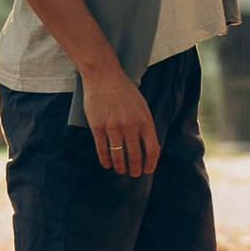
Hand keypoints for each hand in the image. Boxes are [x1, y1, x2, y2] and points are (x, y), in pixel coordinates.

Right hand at [79, 58, 159, 178]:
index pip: (152, 150)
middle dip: (135, 168)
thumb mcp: (142, 106)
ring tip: (121, 171)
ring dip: (120, 167)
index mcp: (145, 120)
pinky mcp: (98, 127)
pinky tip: (107, 164)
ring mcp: (113, 127)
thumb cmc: (125, 91)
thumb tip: (148, 148)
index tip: (148, 170)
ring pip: (118, 155)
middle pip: (135, 156)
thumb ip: (145, 126)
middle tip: (134, 174)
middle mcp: (130, 125)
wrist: (104, 77)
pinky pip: (102, 149)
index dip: (150, 164)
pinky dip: (105, 160)